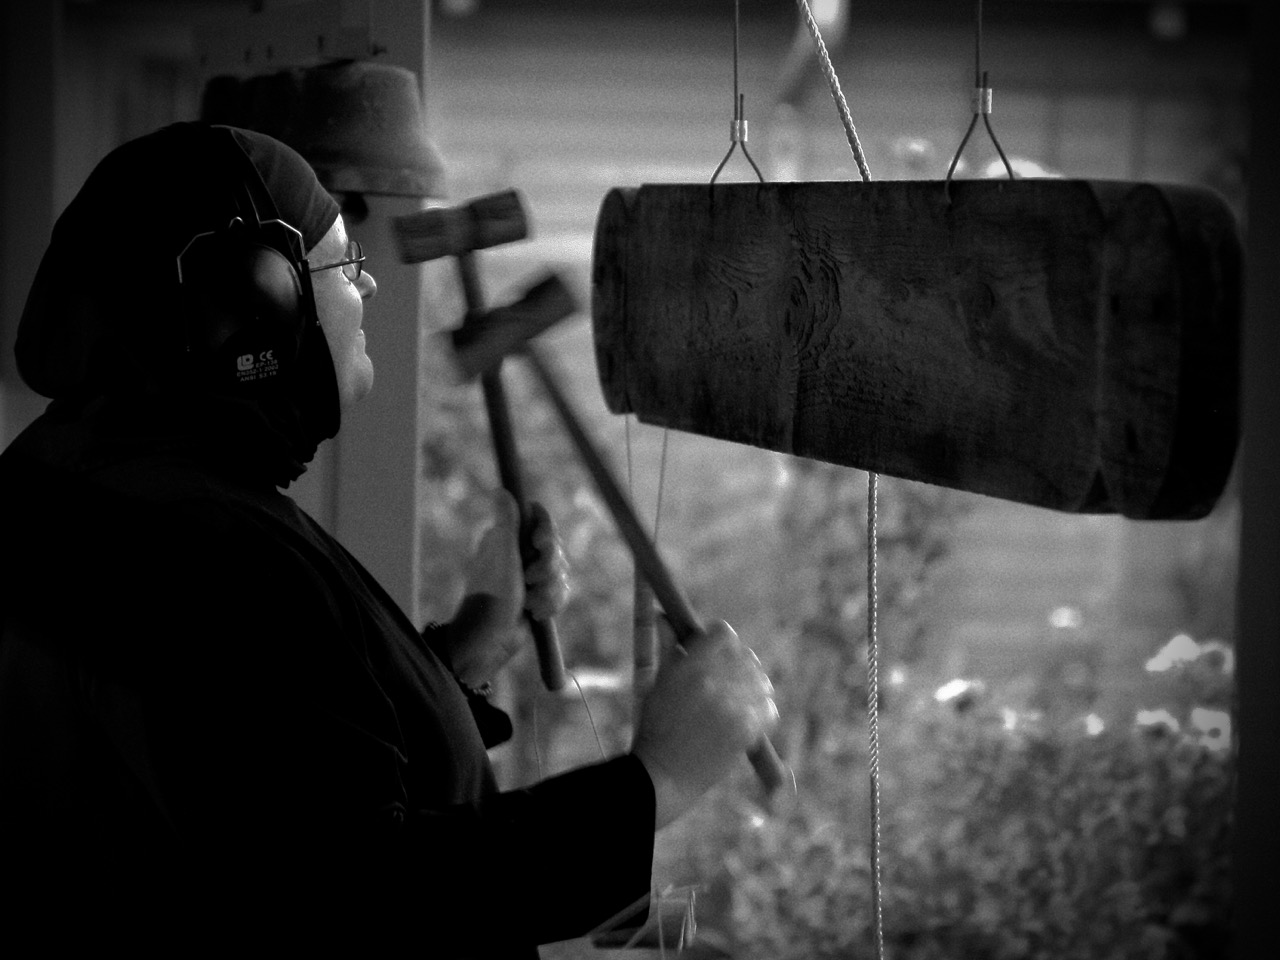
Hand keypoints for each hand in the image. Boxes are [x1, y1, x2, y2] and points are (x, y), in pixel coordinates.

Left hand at [445, 492, 568, 686]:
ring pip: (561, 573)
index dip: (546, 533)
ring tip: (529, 603)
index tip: (538, 545)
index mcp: (508, 538)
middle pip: (555, 548)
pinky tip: (535, 613)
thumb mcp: (502, 556)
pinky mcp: (539, 595)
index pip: (540, 520)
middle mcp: (520, 553)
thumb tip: (501, 490)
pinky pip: (561, 592)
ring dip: (548, 591)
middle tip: (529, 580)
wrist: (491, 638)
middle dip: (548, 568)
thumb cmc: (493, 596)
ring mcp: (531, 575)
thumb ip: (507, 524)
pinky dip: (551, 604)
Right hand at [631, 619, 778, 829]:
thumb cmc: (654, 729)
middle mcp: (714, 682)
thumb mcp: (656, 683)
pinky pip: (768, 709)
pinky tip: (749, 714)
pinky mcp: (746, 731)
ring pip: (760, 681)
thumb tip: (663, 616)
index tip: (717, 648)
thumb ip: (667, 647)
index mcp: (691, 666)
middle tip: (730, 675)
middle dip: (739, 662)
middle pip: (746, 655)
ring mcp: (733, 707)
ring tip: (741, 696)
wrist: (662, 776)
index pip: (723, 633)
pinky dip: (762, 709)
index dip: (721, 638)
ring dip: (754, 685)